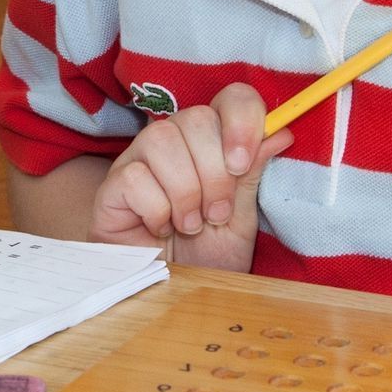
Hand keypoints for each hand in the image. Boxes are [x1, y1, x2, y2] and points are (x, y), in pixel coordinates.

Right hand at [89, 83, 292, 270]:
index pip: (231, 98)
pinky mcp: (111, 186)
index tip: (242, 164)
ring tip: (190, 225)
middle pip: (196, 118)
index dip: (242, 121)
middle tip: (217, 214)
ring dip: (186, 191)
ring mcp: (138, 159)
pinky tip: (160, 230)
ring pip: (162, 140)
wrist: (169, 293)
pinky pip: (135, 177)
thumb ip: (254, 173)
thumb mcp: (242, 217)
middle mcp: (174, 140)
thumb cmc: (206, 254)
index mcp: (211, 140)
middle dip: (214, 173)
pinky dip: (157, 210)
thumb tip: (280, 132)